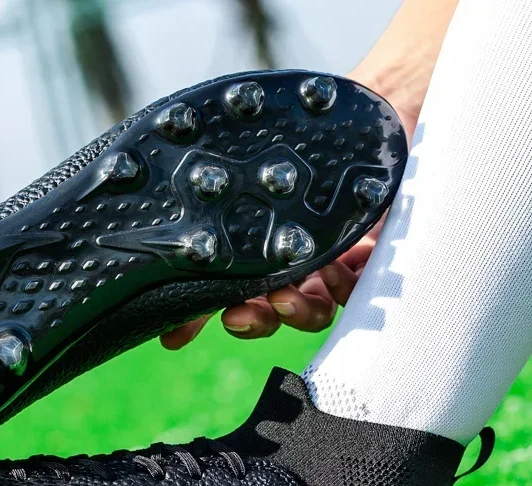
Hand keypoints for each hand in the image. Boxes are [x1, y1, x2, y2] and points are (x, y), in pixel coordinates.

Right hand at [160, 95, 417, 349]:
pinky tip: (333, 269)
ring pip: (312, 308)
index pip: (230, 287)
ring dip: (295, 312)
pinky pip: (357, 290)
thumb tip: (161, 223)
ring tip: (286, 297)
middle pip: (271, 308)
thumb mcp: (254, 156)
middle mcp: (294, 254)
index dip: (203, 316)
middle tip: (239, 317)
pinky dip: (342, 289)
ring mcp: (334, 258)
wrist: (381, 95)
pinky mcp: (375, 255)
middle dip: (254, 320)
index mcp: (260, 238)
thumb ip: (221, 195)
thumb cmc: (307, 124)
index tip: (178, 334)